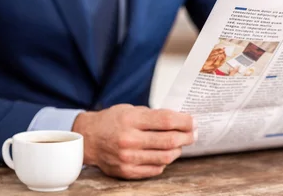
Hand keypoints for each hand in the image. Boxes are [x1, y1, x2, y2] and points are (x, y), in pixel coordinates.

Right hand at [72, 104, 195, 178]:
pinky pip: (155, 169)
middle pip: (169, 140)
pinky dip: (165, 161)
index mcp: (131, 119)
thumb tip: (179, 119)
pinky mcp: (127, 171)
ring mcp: (128, 158)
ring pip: (165, 157)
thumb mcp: (130, 110)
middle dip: (187, 136)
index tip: (193, 121)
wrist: (88, 139)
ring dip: (178, 150)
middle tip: (193, 133)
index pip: (166, 120)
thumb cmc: (111, 121)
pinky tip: (165, 154)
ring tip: (181, 143)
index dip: (184, 121)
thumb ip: (153, 115)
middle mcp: (129, 139)